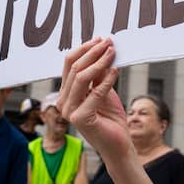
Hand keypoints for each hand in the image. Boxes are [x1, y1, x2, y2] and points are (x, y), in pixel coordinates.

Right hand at [58, 38, 130, 158]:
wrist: (119, 144)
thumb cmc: (111, 118)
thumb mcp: (104, 90)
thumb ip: (98, 74)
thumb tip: (101, 50)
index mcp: (66, 93)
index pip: (69, 65)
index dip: (84, 50)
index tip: (100, 40)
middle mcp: (64, 102)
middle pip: (74, 69)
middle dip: (92, 53)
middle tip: (108, 42)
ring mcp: (69, 111)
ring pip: (81, 77)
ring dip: (99, 62)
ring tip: (112, 53)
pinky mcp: (80, 118)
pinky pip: (94, 93)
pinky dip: (106, 80)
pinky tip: (116, 71)